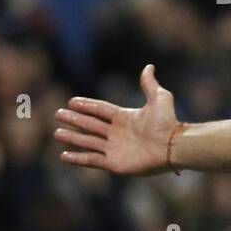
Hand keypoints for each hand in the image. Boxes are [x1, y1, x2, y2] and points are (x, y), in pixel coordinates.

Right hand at [55, 64, 178, 174]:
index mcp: (125, 118)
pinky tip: (63, 155)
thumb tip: (149, 66)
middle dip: (74, 120)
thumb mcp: (159, 98)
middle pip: (90, 124)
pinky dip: (78, 158)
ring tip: (57, 133)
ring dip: (72, 137)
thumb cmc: (168, 123)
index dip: (87, 105)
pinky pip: (92, 161)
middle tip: (58, 114)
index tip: (71, 101)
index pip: (100, 110)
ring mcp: (115, 148)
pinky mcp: (114, 163)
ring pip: (88, 141)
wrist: (173, 146)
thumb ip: (149, 84)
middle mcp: (117, 133)